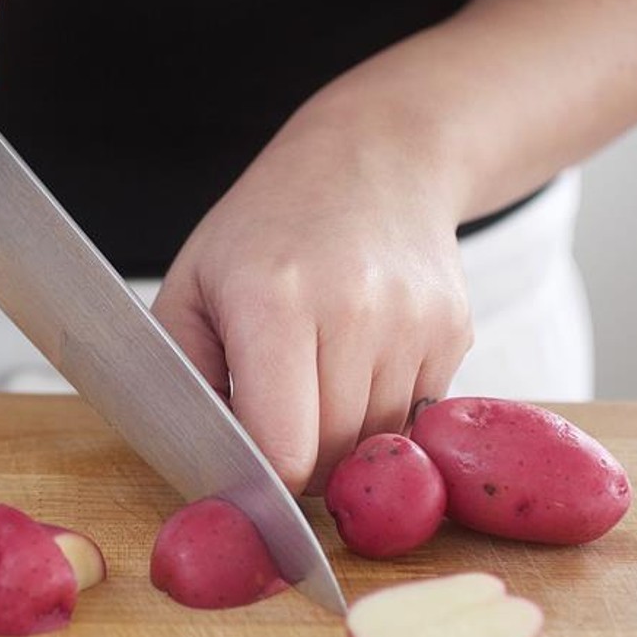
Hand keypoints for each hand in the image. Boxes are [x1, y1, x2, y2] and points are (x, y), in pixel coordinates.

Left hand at [151, 96, 473, 495]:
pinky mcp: (454, 332)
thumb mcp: (190, 287)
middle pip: (332, 457)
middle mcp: (356, 312)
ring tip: (316, 376)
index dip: (261, 476)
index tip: (246, 461)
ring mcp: (416, 323)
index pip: (284, 452)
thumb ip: (182, 379)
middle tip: (275, 417)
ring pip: (377, 445)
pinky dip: (382, 410)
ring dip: (342, 437)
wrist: (373, 159)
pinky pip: (414, 416)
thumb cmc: (266, 227)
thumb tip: (209, 467)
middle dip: (298, 459)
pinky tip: (358, 357)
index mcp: (275, 302)